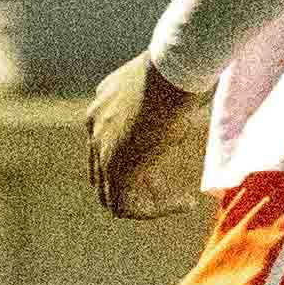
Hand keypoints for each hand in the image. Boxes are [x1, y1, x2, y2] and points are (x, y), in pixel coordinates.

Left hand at [85, 55, 208, 221]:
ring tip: (179, 201)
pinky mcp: (115, 167)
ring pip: (110, 192)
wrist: (174, 73)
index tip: (164, 160)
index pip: (104, 143)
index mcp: (102, 104)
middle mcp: (94, 126)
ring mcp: (101, 148)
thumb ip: (160, 100)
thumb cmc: (178, 73)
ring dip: (145, 202)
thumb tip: (189, 101)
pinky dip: (151, 210)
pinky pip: (122, 204)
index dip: (133, 157)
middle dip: (135, 183)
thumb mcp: (161, 87)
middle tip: (167, 188)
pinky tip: (183, 203)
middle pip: (103, 170)